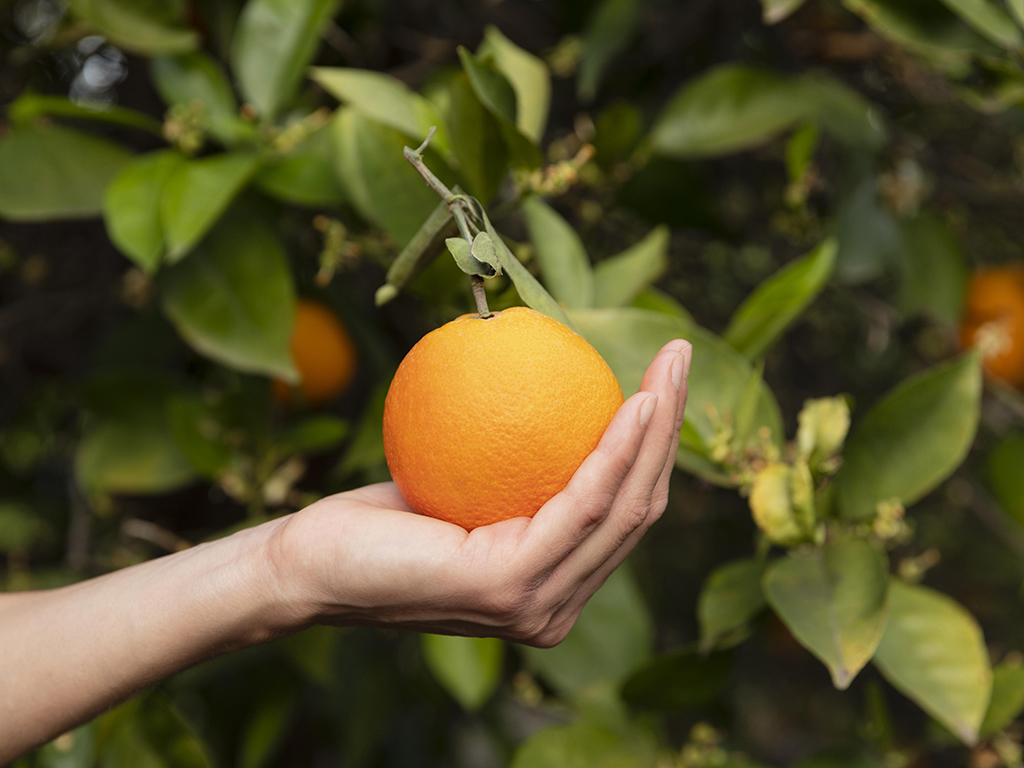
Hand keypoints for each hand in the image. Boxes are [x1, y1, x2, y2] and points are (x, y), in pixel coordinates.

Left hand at [267, 339, 691, 646]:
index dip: (654, 445)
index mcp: (551, 591)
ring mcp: (537, 606)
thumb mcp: (461, 488)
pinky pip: (579, 505)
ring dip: (655, 430)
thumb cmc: (379, 522)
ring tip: (668, 366)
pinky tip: (632, 401)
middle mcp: (555, 609)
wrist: (308, 564)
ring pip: (622, 508)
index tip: (661, 377)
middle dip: (670, 428)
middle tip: (678, 355)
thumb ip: (514, 469)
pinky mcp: (511, 589)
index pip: (620, 514)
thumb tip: (548, 394)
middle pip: (637, 509)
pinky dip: (613, 451)